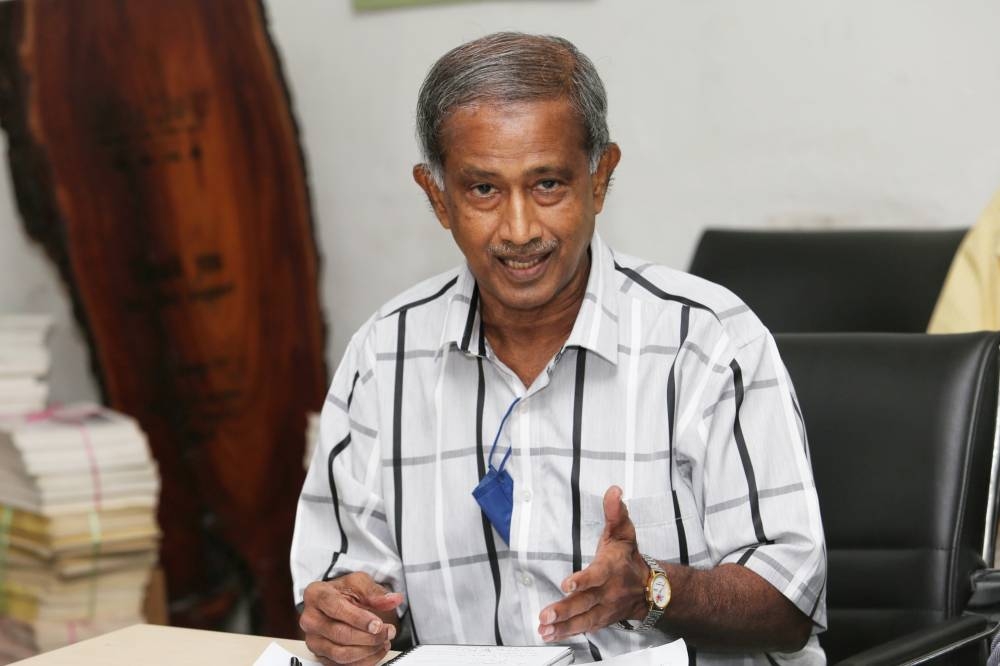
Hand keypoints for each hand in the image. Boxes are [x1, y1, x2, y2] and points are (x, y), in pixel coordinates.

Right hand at [299, 572, 403, 664]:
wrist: (337, 602)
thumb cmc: (344, 591)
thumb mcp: (360, 583)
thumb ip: (375, 592)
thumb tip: (392, 600)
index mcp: (316, 594)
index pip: (336, 608)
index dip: (359, 619)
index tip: (377, 624)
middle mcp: (310, 619)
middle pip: (340, 634)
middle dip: (368, 636)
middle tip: (387, 632)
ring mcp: (313, 639)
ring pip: (341, 653)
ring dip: (367, 651)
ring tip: (383, 641)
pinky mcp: (320, 655)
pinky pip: (341, 665)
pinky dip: (363, 661)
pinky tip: (376, 651)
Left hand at [538, 485, 650, 641]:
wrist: (650, 588)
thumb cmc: (629, 557)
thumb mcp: (624, 531)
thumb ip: (615, 512)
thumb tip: (613, 491)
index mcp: (610, 569)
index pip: (597, 576)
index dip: (583, 580)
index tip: (567, 584)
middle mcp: (607, 592)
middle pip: (586, 602)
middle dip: (565, 610)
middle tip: (546, 615)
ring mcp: (604, 609)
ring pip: (583, 619)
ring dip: (563, 626)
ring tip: (544, 629)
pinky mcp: (600, 619)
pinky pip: (584, 628)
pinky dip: (567, 633)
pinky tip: (550, 635)